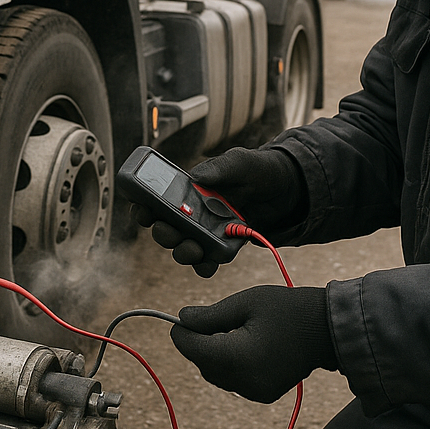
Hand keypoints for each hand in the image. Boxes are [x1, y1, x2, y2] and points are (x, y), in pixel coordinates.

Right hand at [131, 147, 306, 276]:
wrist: (286, 189)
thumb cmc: (257, 170)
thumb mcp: (239, 161)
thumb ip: (219, 168)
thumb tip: (196, 178)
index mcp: (187, 190)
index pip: (156, 201)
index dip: (143, 208)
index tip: (143, 212)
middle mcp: (192, 212)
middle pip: (166, 228)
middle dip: (163, 233)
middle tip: (170, 231)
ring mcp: (207, 232)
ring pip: (183, 248)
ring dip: (182, 252)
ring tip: (192, 249)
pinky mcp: (223, 247)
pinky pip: (207, 262)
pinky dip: (205, 266)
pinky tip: (208, 263)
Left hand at [170, 285, 336, 402]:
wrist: (327, 330)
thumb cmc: (287, 309)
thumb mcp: (245, 302)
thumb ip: (210, 315)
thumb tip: (181, 319)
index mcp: (237, 357)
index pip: (192, 349)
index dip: (182, 332)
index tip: (184, 317)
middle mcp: (244, 381)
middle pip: (202, 363)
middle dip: (199, 342)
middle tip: (214, 317)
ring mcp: (254, 392)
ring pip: (215, 374)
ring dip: (213, 353)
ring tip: (233, 328)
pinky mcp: (262, 394)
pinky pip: (232, 380)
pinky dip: (229, 363)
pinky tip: (245, 343)